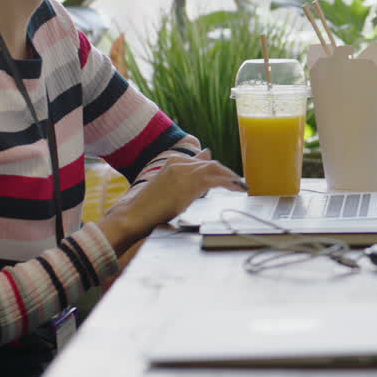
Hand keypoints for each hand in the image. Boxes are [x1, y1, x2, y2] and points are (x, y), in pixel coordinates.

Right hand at [96, 149, 243, 253]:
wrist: (135, 215)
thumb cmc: (150, 207)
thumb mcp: (170, 188)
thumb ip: (185, 178)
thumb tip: (202, 168)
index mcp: (173, 162)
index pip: (202, 162)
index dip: (218, 170)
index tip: (228, 177)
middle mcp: (180, 163)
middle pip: (212, 164)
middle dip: (227, 174)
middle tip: (239, 183)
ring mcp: (185, 171)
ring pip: (216, 169)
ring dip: (231, 177)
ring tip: (242, 186)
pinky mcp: (190, 182)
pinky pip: (216, 179)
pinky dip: (230, 183)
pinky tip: (238, 188)